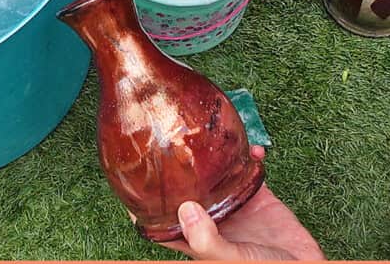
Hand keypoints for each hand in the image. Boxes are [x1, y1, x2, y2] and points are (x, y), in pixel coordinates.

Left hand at [156, 146, 324, 260]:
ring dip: (214, 160)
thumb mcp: (232, 261)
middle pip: (187, 193)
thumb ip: (207, 240)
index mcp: (197, 239)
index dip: (144, 207)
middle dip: (178, 173)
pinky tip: (252, 149)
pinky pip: (250, 172)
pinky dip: (251, 158)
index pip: (161, 224)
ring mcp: (236, 208)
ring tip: (207, 138)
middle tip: (168, 144)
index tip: (129, 183)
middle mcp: (213, 221)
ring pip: (216, 178)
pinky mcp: (260, 199)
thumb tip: (185, 209)